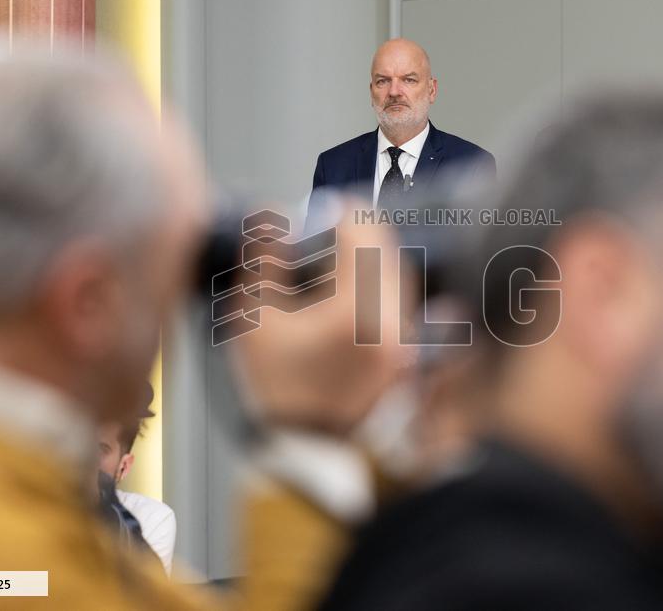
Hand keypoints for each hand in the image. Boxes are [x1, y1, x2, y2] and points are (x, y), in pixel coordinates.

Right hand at [231, 203, 408, 435]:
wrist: (305, 451)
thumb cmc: (276, 390)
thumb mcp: (254, 321)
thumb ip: (264, 261)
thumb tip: (272, 218)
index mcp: (357, 309)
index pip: (363, 233)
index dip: (340, 213)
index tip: (322, 210)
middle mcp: (393, 321)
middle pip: (387, 251)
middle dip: (358, 234)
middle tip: (328, 235)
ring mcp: (407, 341)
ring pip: (399, 277)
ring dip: (372, 261)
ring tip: (336, 269)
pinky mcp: (408, 357)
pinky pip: (403, 306)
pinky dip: (381, 291)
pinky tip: (350, 301)